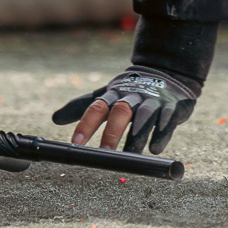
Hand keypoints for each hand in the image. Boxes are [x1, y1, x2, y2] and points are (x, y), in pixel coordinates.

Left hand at [51, 66, 199, 153]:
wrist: (165, 73)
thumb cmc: (129, 92)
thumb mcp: (106, 95)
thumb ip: (82, 107)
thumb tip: (55, 119)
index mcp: (113, 94)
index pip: (96, 107)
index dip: (85, 124)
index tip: (76, 143)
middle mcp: (132, 96)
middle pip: (120, 111)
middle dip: (111, 131)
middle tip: (104, 151)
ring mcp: (153, 100)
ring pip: (144, 116)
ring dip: (137, 135)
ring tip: (130, 154)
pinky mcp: (172, 107)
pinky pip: (167, 120)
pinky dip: (161, 133)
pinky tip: (155, 148)